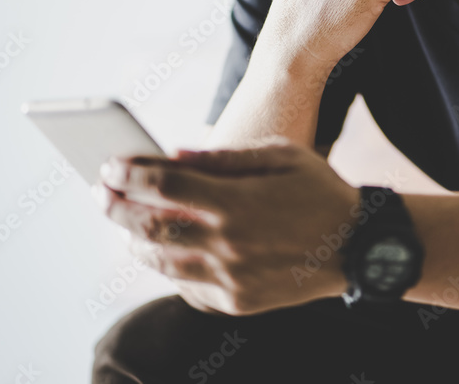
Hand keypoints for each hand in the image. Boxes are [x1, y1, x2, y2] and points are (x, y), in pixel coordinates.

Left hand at [95, 141, 359, 315]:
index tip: (109, 164)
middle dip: (116, 207)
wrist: (358, 246)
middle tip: (100, 192)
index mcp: (238, 203)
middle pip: (150, 228)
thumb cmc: (319, 191)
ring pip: (161, 263)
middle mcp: (229, 244)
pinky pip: (186, 288)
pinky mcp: (237, 302)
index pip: (164, 187)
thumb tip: (173, 155)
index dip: (129, 174)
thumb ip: (224, 157)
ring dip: (135, 241)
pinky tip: (164, 252)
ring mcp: (231, 279)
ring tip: (126, 223)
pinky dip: (167, 269)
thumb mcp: (280, 156)